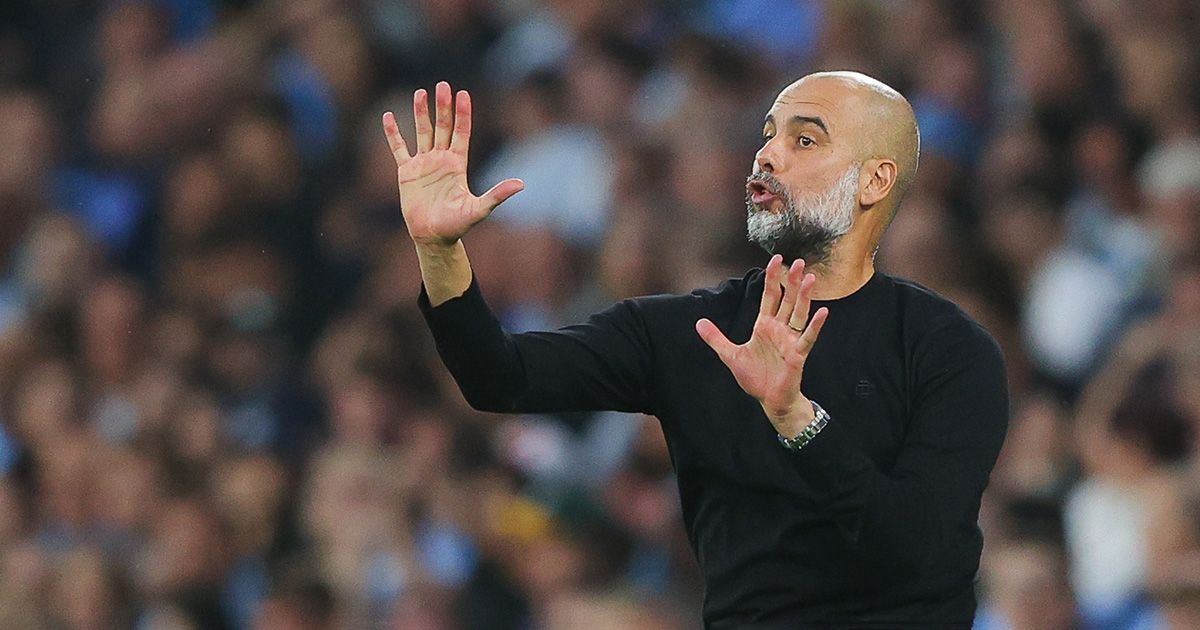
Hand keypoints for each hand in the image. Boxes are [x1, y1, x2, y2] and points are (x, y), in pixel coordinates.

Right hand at [382, 81, 523, 247]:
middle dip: (443, 107)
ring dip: (421, 113)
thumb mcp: (478, 209)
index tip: (463, 95)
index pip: (461, 133)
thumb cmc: (456, 225)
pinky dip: (393, 133)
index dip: (462, 114)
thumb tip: (521, 184)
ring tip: (420, 92)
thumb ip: (497, 195)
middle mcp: (441, 160)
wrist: (432, 237)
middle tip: (443, 85)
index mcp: (458, 164)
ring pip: (422, 132)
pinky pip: (399, 148)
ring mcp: (423, 164)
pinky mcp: (406, 172)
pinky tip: (388, 116)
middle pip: (443, 127)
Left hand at [696, 255, 828, 436]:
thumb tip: (699, 323)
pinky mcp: (798, 354)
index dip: (772, 278)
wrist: (769, 400)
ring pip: (799, 314)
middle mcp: (780, 329)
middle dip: (792, 281)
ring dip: (804, 297)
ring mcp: (790, 340)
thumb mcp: (730, 355)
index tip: (776, 259)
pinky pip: (807, 337)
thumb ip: (716, 338)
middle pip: (787, 300)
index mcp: (764, 326)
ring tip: (810, 279)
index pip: (769, 296)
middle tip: (799, 261)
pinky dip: (815, 325)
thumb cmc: (756, 378)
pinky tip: (823, 312)